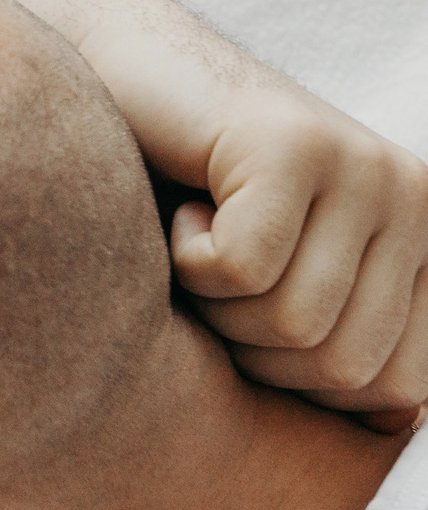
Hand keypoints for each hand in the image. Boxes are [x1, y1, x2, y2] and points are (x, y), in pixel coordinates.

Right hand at [87, 20, 427, 428]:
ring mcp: (365, 167)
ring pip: (293, 323)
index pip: (401, 389)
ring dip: (209, 303)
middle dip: (250, 348)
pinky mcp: (297, 144)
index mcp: (424, 246)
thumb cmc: (170, 211)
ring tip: (197, 235)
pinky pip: (243, 269)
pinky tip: (180, 207)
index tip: (251, 312)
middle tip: (215, 272)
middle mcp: (416, 201)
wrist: (113, 85)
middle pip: (341, 367)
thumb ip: (328, 347)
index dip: (301, 386)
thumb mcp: (266, 294)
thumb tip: (377, 424)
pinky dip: (181, 259)